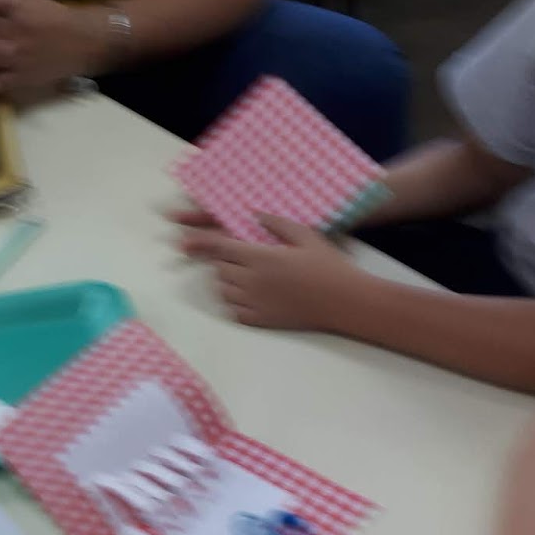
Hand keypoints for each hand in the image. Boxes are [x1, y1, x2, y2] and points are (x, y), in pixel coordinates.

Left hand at [177, 210, 361, 330]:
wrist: (345, 301)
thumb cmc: (328, 265)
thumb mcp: (306, 235)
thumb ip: (276, 223)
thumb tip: (251, 213)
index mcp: (262, 257)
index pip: (222, 247)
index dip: (205, 242)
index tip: (190, 239)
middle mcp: (252, 281)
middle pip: (219, 269)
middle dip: (223, 260)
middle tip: (239, 256)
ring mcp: (255, 303)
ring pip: (223, 290)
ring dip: (227, 281)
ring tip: (245, 275)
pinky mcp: (261, 321)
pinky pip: (234, 311)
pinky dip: (234, 302)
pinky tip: (249, 295)